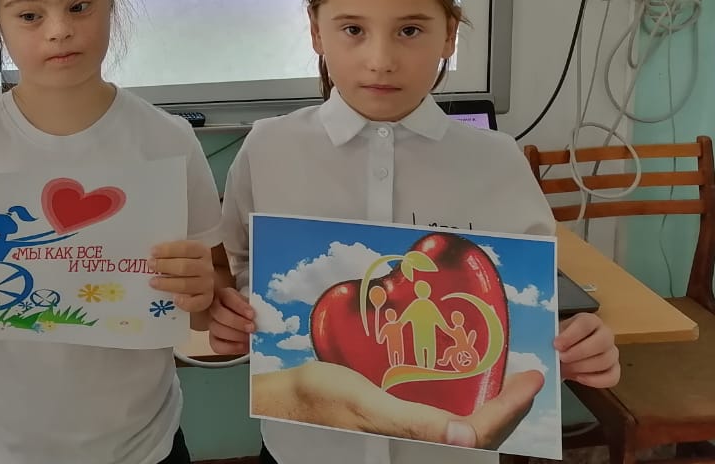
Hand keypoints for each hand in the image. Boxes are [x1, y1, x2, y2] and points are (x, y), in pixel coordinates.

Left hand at [149, 240, 213, 312]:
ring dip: (167, 284)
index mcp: (202, 251)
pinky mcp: (206, 299)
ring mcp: (207, 284)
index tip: (153, 251)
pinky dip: (185, 303)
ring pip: (186, 285)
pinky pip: (196, 303)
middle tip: (150, 265)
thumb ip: (171, 253)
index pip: (186, 248)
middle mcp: (206, 267)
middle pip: (185, 266)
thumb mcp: (182, 254)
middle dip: (165, 265)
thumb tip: (153, 256)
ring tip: (152, 282)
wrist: (199, 282)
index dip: (169, 250)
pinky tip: (174, 299)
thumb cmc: (185, 264)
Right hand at [208, 286, 255, 353]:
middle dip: (237, 322)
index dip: (239, 306)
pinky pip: (216, 346)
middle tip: (252, 328)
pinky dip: (231, 348)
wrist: (242, 319)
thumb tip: (265, 316)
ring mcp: (212, 324)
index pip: (228, 297)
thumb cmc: (247, 310)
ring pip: (217, 329)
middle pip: (219, 314)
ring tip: (249, 338)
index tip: (252, 314)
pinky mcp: (213, 339)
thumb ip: (255, 307)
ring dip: (235, 336)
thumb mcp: (250, 303)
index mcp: (224, 295)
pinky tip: (243, 346)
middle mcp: (214, 308)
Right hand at [251, 361, 544, 449]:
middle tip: (528, 374)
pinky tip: (460, 377)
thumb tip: (469, 436)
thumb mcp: (367, 405)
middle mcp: (420, 443)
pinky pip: (443, 418)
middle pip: (480, 432)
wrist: (284, 397)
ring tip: (503, 374)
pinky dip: (461, 400)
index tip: (534, 378)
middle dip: (508, 406)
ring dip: (488, 403)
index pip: (481, 432)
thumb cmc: (319, 399)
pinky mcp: (399, 424)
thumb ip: (416, 422)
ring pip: (464, 425)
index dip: (512, 407)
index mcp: (418, 445)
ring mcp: (411, 435)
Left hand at [556, 312, 619, 386]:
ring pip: (606, 360)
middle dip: (580, 352)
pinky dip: (596, 380)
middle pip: (602, 341)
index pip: (585, 323)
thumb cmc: (559, 342)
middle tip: (562, 358)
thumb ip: (549, 336)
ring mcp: (612, 352)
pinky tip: (580, 378)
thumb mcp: (552, 334)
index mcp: (589, 320)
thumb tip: (543, 343)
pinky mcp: (614, 370)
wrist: (563, 356)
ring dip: (584, 367)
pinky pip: (612, 377)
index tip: (556, 344)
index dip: (571, 334)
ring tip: (566, 368)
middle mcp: (604, 334)